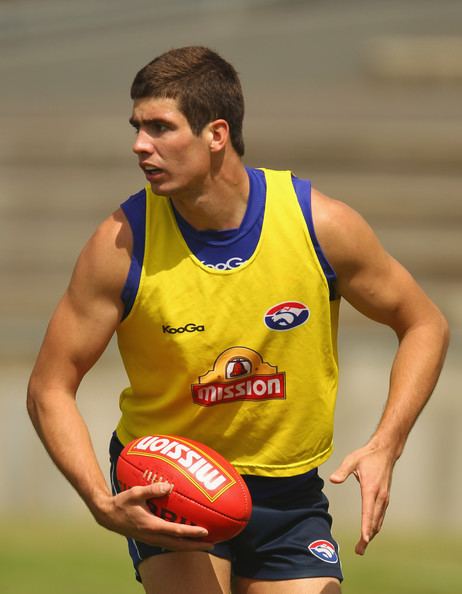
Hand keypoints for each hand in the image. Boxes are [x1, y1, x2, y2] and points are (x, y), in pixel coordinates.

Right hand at [94, 482, 212, 551]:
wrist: (107, 516)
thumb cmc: (121, 502)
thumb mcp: (135, 493)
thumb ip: (152, 489)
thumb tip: (169, 486)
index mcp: (151, 526)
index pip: (176, 531)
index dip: (191, 532)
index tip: (206, 532)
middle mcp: (153, 536)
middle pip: (179, 545)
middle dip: (196, 546)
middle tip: (213, 545)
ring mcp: (151, 539)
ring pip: (175, 546)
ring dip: (190, 546)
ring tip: (205, 545)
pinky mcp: (150, 538)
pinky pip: (169, 543)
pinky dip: (181, 542)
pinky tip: (188, 538)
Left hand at [329, 442, 395, 554]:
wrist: (385, 452)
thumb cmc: (367, 456)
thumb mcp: (352, 460)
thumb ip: (342, 471)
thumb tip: (333, 480)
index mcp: (371, 489)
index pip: (368, 512)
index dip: (366, 527)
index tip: (364, 539)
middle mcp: (380, 496)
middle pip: (374, 521)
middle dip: (367, 538)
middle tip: (359, 551)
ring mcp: (384, 498)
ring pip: (378, 521)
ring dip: (371, 534)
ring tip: (363, 546)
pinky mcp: (384, 498)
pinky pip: (380, 516)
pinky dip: (375, 526)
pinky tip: (370, 532)